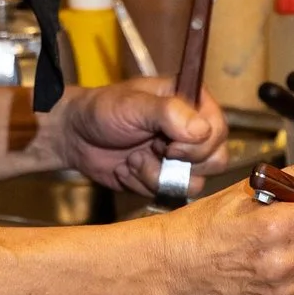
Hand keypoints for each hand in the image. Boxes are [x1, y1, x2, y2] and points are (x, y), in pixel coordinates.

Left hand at [49, 79, 228, 195]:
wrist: (75, 137)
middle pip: (215, 159)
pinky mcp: (166, 179)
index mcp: (191, 101)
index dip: (198, 143)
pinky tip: (128, 168)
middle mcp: (192, 130)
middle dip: (178, 162)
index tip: (168, 144)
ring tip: (133, 158)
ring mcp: (180, 157)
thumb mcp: (134, 105)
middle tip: (152, 149)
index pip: (218, 128)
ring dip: (157, 174)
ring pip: (194, 181)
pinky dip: (145, 184)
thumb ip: (169, 113)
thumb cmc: (103, 111)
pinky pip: (171, 194)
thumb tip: (202, 131)